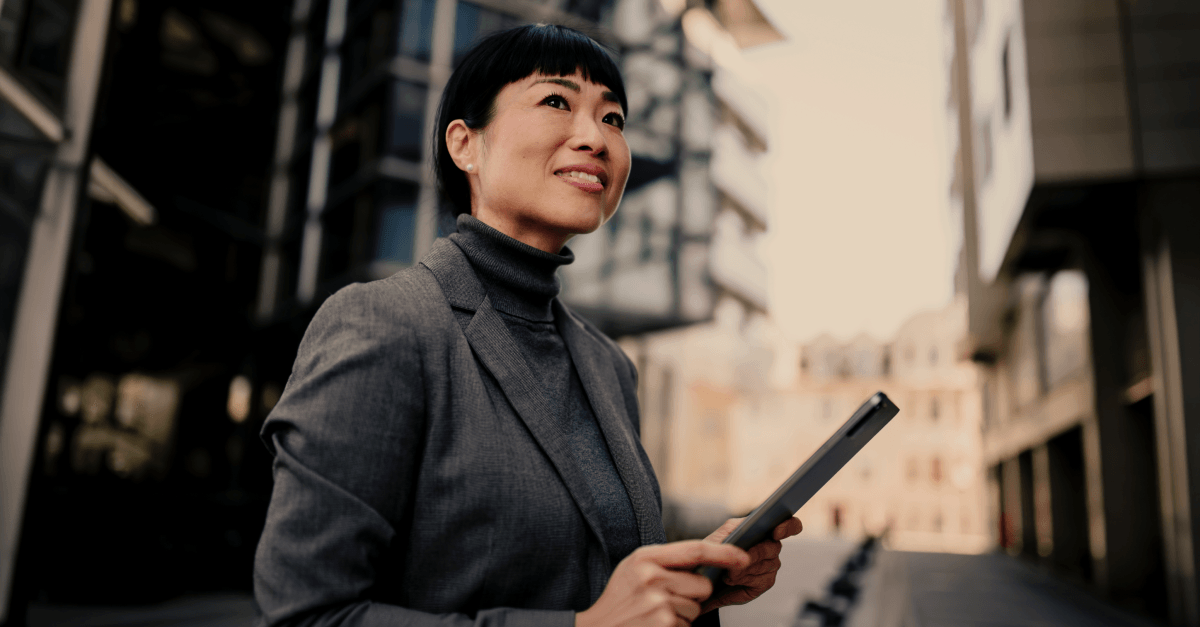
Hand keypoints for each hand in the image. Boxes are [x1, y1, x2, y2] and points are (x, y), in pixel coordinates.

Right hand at [576, 540, 749, 626]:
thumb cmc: (620, 599)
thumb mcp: (635, 569)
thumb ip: (665, 561)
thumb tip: (707, 559)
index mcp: (646, 557)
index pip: (696, 549)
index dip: (725, 553)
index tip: (744, 557)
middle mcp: (652, 576)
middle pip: (703, 584)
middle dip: (694, 595)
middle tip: (667, 599)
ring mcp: (658, 601)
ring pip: (697, 608)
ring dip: (683, 615)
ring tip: (656, 614)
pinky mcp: (664, 623)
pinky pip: (688, 625)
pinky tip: (655, 625)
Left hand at [699, 516, 802, 612]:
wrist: (708, 575)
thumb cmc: (715, 552)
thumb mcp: (720, 535)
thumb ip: (733, 529)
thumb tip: (746, 530)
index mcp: (764, 528)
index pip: (790, 525)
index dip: (788, 527)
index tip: (776, 532)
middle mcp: (771, 546)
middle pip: (773, 547)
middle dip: (755, 553)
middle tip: (739, 559)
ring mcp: (770, 564)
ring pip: (765, 565)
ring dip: (744, 569)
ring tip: (726, 572)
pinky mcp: (766, 581)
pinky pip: (760, 579)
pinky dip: (744, 579)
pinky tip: (730, 580)